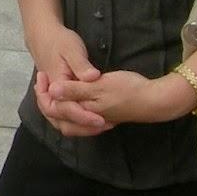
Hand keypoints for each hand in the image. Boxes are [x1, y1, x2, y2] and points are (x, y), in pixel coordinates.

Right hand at [25, 22, 107, 134]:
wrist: (44, 36)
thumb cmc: (59, 41)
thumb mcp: (72, 49)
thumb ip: (81, 65)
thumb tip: (93, 78)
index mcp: (56, 84)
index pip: (66, 108)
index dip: (83, 116)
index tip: (101, 119)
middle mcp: (52, 95)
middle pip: (61, 121)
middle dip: (83, 127)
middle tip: (105, 124)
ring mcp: (53, 97)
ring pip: (62, 122)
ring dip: (81, 127)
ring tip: (103, 125)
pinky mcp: (58, 97)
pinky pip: (65, 116)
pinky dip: (78, 122)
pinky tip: (95, 118)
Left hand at [49, 69, 193, 127]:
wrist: (154, 100)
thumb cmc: (128, 90)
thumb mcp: (99, 86)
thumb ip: (75, 90)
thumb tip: (53, 91)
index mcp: (82, 112)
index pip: (52, 109)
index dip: (43, 94)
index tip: (42, 75)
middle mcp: (86, 120)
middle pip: (57, 117)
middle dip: (47, 102)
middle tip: (42, 81)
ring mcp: (95, 119)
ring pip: (67, 118)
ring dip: (58, 105)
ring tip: (52, 87)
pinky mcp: (102, 116)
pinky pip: (79, 115)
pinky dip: (70, 106)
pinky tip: (72, 94)